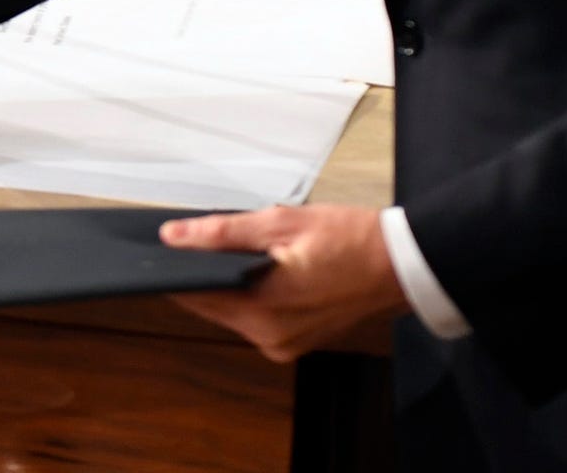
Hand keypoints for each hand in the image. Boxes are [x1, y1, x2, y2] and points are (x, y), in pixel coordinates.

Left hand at [161, 205, 408, 361]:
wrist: (403, 265)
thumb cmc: (351, 240)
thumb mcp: (281, 222)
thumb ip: (222, 233)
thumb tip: (174, 236)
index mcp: (263, 311)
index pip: (195, 295)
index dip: (174, 270)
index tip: (163, 249)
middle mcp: (269, 337)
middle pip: (212, 305)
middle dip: (202, 274)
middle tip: (203, 238)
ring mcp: (283, 345)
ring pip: (233, 311)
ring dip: (228, 284)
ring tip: (242, 249)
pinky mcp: (294, 343)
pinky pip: (256, 318)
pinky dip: (250, 295)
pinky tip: (261, 270)